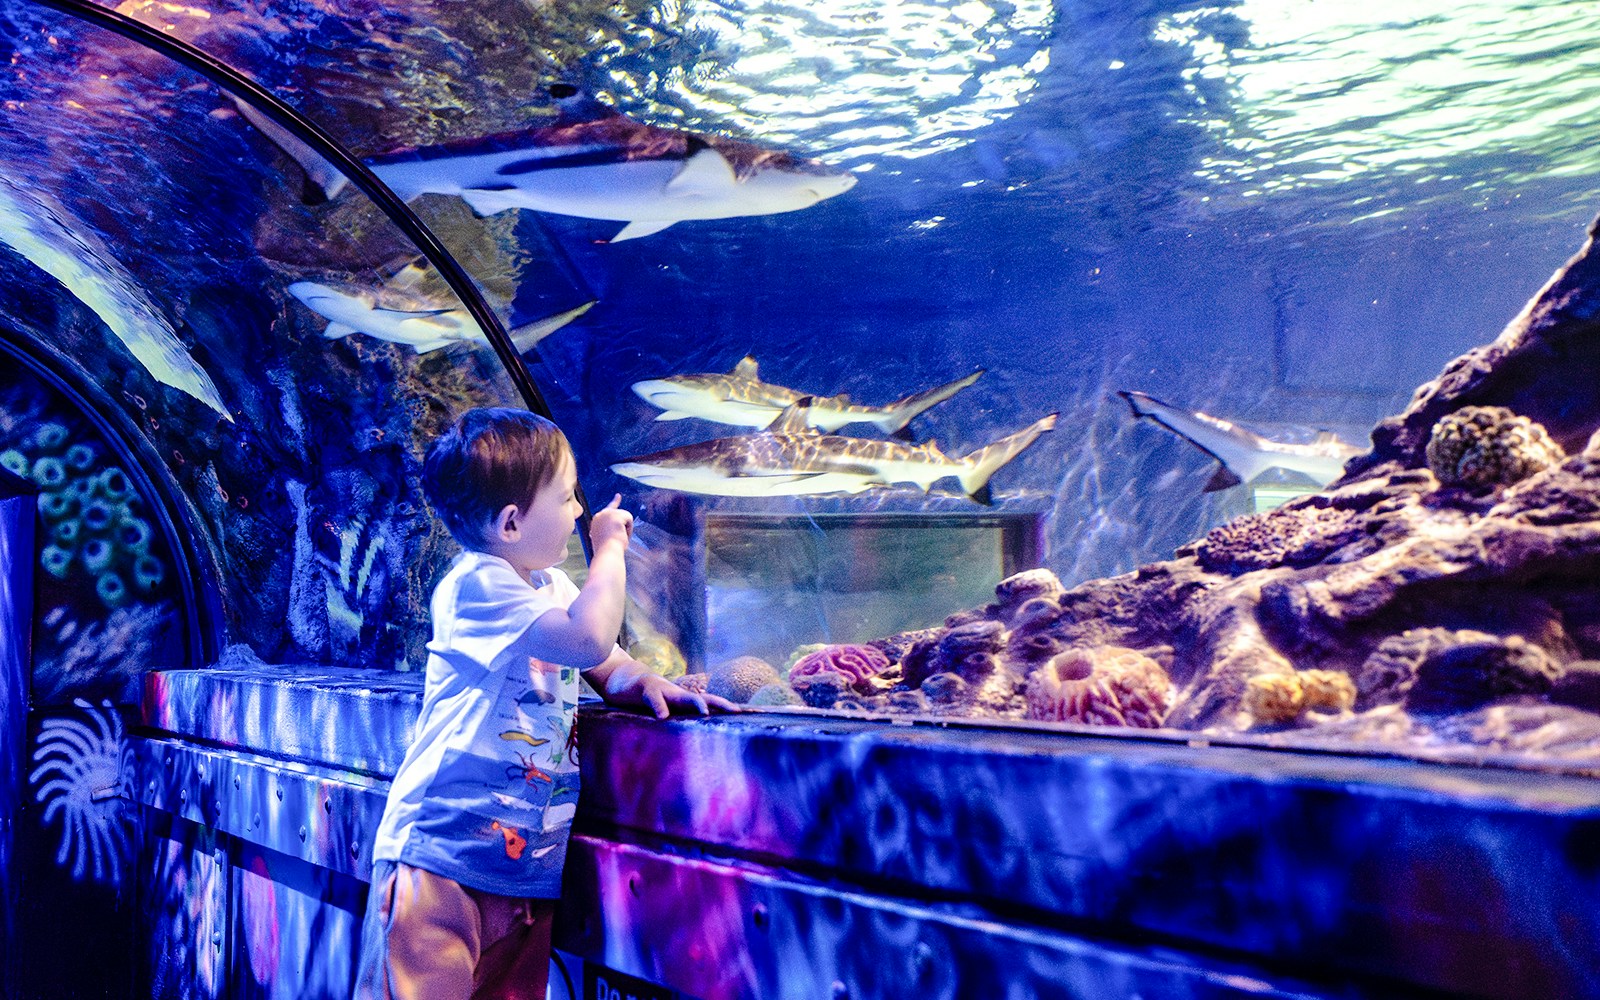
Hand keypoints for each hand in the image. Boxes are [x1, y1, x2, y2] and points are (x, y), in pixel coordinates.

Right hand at [589, 494, 633, 549]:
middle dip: (625, 522)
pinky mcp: (615, 514)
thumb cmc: (606, 551)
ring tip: (619, 539)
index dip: (614, 503)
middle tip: (621, 526)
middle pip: (619, 513)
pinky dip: (629, 529)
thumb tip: (619, 531)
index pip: (607, 511)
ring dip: (626, 529)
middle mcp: (599, 515)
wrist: (607, 553)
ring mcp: (606, 514)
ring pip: (625, 517)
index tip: (618, 496)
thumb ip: (608, 531)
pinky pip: (629, 518)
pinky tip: (622, 535)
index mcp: (596, 522)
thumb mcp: (605, 540)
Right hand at [620, 671, 739, 718]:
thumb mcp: (666, 713)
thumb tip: (695, 744)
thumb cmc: (649, 700)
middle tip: (737, 713)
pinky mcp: (645, 690)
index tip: (750, 717)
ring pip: (683, 696)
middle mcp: (679, 695)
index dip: (729, 710)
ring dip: (695, 703)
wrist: (624, 678)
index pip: (712, 705)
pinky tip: (662, 717)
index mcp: (686, 702)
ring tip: (705, 713)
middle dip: (722, 704)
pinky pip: (653, 698)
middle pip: (705, 698)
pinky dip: (658, 707)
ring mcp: (664, 690)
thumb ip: (679, 724)